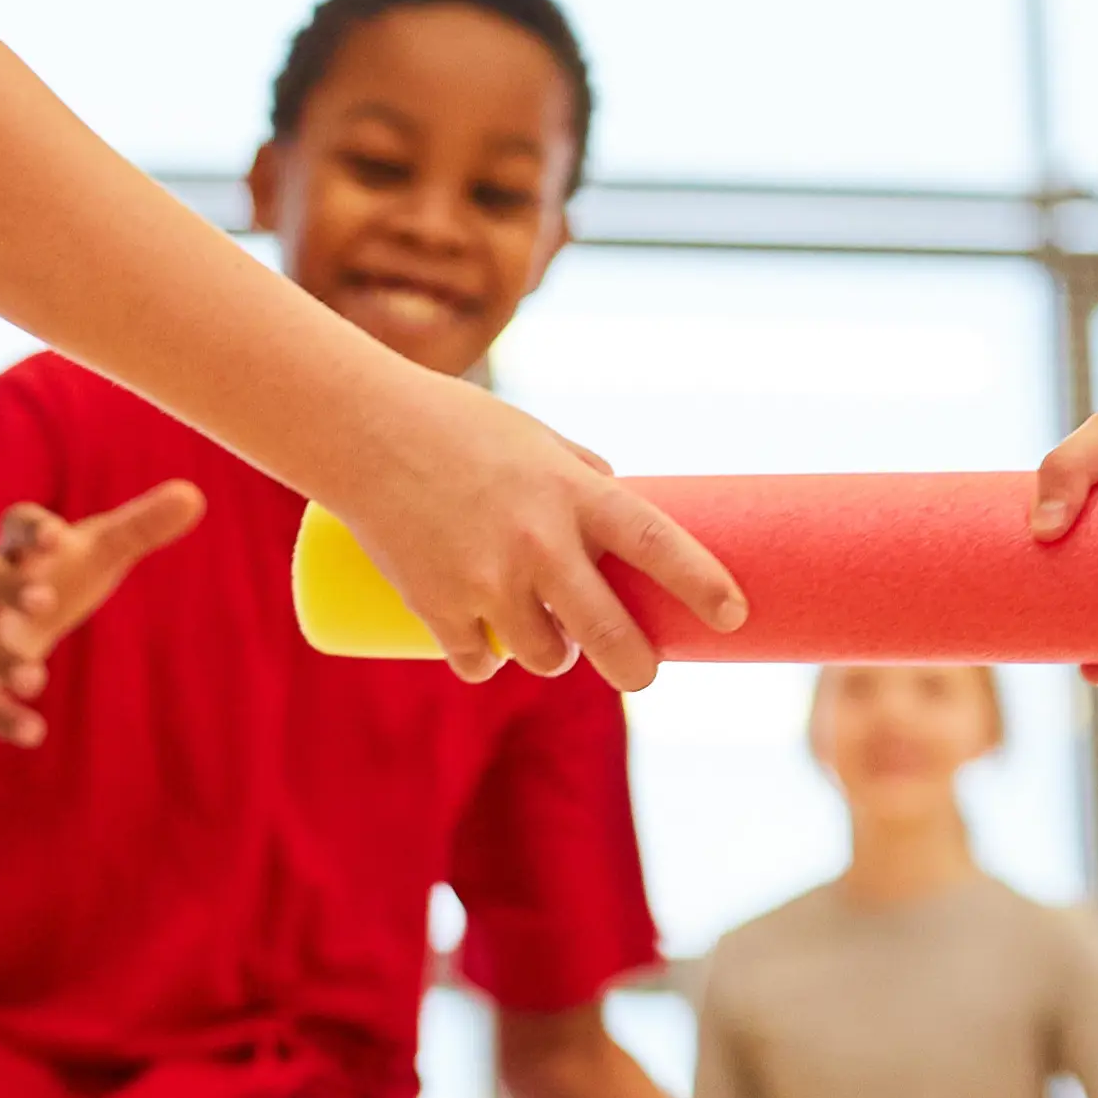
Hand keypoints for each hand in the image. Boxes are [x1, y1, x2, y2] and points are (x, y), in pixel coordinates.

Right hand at [0, 482, 201, 743]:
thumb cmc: (57, 571)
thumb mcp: (98, 550)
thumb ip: (141, 526)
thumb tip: (196, 496)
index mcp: (19, 544)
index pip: (17, 524)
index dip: (33, 529)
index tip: (55, 535)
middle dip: (11, 591)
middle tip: (45, 604)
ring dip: (1, 660)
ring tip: (35, 680)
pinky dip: (0, 717)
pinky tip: (33, 734)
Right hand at [329, 376, 739, 692]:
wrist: (362, 433)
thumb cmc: (457, 424)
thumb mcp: (538, 439)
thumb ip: (584, 480)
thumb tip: (624, 524)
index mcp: (571, 492)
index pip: (654, 542)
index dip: (700, 582)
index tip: (735, 614)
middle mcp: (537, 541)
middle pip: (606, 635)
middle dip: (634, 667)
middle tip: (641, 673)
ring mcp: (485, 580)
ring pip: (544, 658)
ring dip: (551, 655)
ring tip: (543, 632)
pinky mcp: (437, 606)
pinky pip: (479, 661)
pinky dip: (484, 659)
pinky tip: (482, 643)